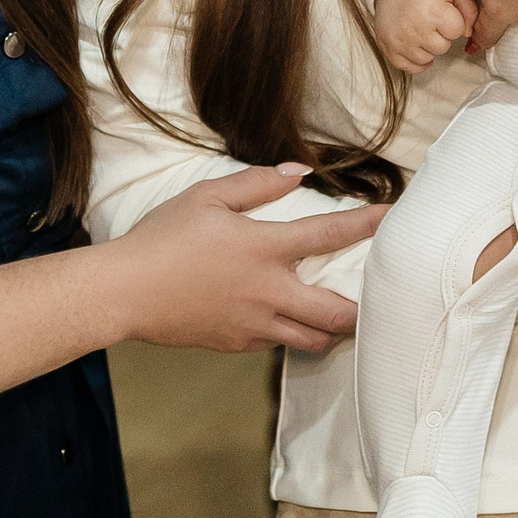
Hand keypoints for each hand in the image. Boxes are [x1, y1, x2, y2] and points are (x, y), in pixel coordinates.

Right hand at [111, 163, 383, 352]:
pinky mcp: (238, 344)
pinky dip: (293, 334)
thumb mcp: (206, 196)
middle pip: (339, 313)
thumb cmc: (162, 238)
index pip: (330, 234)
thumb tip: (298, 172)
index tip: (392, 216)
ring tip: (339, 314)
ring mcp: (255, 324)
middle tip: (375, 298)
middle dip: (365, 308)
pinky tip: (287, 319)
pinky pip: (279, 344)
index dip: (366, 224)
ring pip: (314, 339)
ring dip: (332, 327)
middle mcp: (269, 292)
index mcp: (264, 248)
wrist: (125, 292)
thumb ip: (257, 183)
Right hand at [375, 0, 476, 72]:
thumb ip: (470, 10)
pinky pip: (409, 67)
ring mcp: (399, 39)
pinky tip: (415, 45)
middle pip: (442, 47)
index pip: (457, 31)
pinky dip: (414, 60)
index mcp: (432, 10)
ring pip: (426, 59)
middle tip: (431, 20)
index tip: (444, 12)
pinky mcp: (387, 47)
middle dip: (441, 35)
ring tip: (421, 29)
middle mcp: (414, 27)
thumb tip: (469, 34)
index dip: (454, 22)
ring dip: (427, 47)